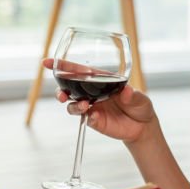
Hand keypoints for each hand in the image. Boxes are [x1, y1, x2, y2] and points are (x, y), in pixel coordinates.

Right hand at [42, 58, 156, 143]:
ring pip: (72, 105)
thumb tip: (126, 91)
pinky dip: (89, 117)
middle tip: (62, 95)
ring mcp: (91, 107)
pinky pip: (86, 119)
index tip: (47, 62)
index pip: (77, 71)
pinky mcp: (95, 121)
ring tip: (84, 106)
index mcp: (99, 80)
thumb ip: (132, 95)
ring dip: (74, 105)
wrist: (142, 126)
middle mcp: (91, 93)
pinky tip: (96, 116)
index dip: (62, 66)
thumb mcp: (139, 97)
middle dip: (60, 90)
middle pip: (68, 89)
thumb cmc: (139, 105)